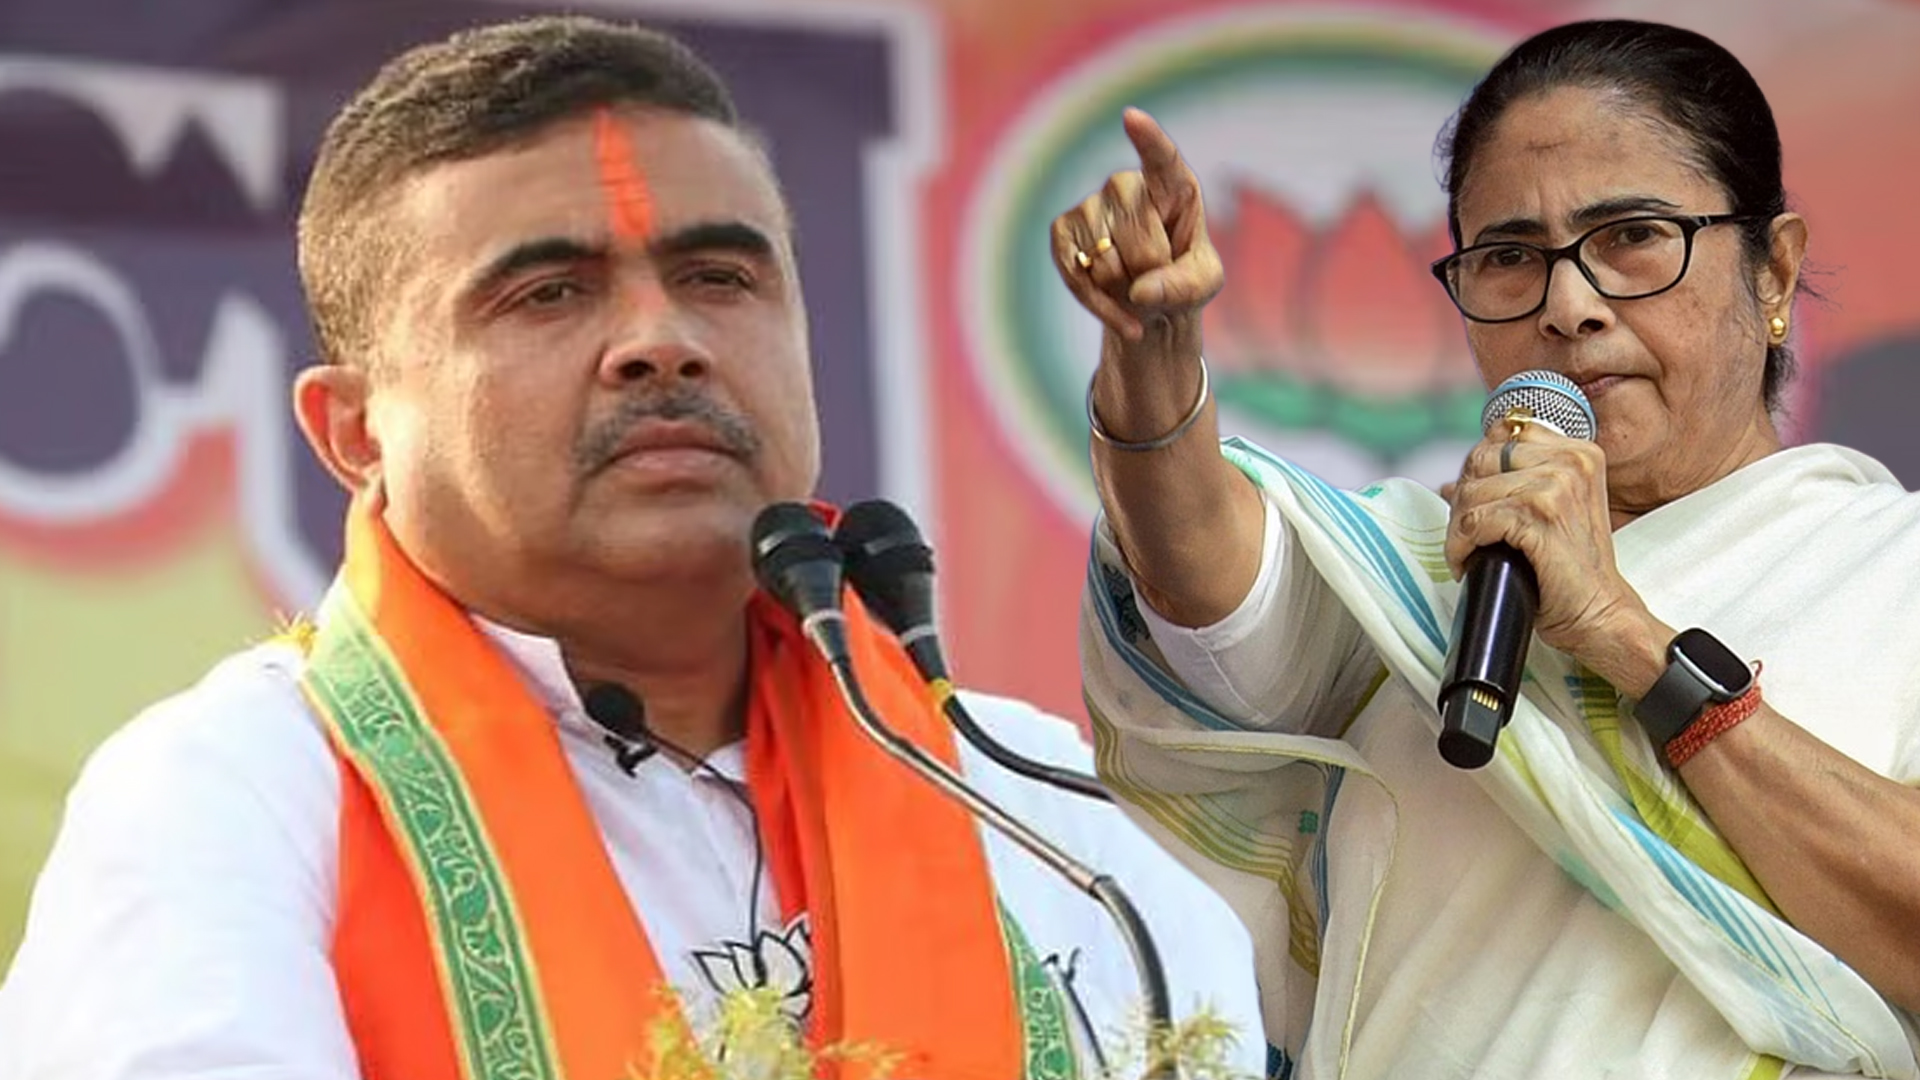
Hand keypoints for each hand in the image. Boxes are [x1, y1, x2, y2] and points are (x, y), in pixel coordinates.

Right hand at [1049, 108, 1222, 340]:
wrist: (1150, 302)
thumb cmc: (1184, 281)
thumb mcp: (1203, 285)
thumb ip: (1183, 286)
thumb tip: (1140, 291)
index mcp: (1173, 184)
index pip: (1161, 157)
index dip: (1147, 139)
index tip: (1131, 118)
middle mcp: (1127, 185)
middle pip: (1136, 239)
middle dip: (1150, 274)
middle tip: (1158, 280)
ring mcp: (1090, 205)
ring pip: (1104, 262)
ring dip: (1123, 291)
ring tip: (1136, 287)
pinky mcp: (1062, 231)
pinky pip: (1075, 274)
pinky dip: (1099, 304)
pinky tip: (1119, 313)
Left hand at [1441, 422, 1667, 691]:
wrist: (1599, 612)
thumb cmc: (1570, 568)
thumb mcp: (1550, 512)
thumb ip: (1510, 485)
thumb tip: (1449, 484)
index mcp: (1576, 452)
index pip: (1500, 435)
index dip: (1477, 469)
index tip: (1475, 503)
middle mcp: (1570, 461)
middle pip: (1481, 459)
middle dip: (1463, 499)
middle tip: (1466, 534)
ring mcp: (1556, 486)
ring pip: (1471, 493)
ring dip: (1457, 529)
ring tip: (1467, 553)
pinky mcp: (1539, 517)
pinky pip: (1474, 521)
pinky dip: (1461, 546)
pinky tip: (1468, 563)